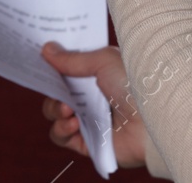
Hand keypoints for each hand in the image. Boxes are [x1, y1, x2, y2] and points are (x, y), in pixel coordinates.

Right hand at [40, 42, 149, 169]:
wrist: (154, 119)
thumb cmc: (137, 84)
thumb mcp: (103, 61)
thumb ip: (73, 59)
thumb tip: (47, 50)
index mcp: (99, 73)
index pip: (69, 68)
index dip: (53, 64)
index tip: (37, 58)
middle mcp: (93, 96)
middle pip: (57, 91)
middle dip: (50, 88)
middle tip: (51, 86)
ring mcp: (90, 118)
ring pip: (54, 114)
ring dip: (54, 109)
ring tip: (67, 109)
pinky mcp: (88, 142)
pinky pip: (60, 137)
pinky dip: (60, 129)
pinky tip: (74, 124)